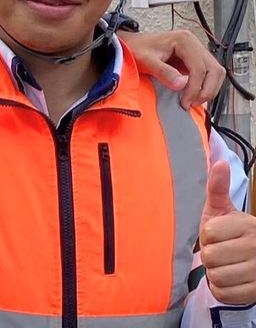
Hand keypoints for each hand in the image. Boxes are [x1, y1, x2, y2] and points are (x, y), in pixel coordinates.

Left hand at [120, 30, 224, 108]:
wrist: (132, 44)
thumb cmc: (137, 49)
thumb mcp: (145, 60)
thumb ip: (163, 72)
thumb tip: (181, 85)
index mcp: (184, 40)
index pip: (199, 68)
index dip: (195, 87)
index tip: (185, 102)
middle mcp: (194, 44)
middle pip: (214, 70)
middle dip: (206, 90)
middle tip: (191, 104)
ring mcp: (196, 51)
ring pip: (216, 72)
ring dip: (209, 89)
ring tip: (193, 101)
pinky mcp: (195, 60)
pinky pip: (209, 74)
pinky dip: (205, 86)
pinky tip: (193, 95)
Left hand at [200, 160, 255, 304]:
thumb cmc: (232, 234)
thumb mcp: (223, 210)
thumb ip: (218, 188)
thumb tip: (219, 162)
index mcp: (248, 226)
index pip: (208, 234)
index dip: (207, 236)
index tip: (219, 236)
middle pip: (210, 256)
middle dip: (210, 256)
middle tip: (222, 253)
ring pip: (216, 277)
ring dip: (215, 274)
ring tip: (227, 266)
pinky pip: (224, 293)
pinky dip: (222, 289)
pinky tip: (231, 280)